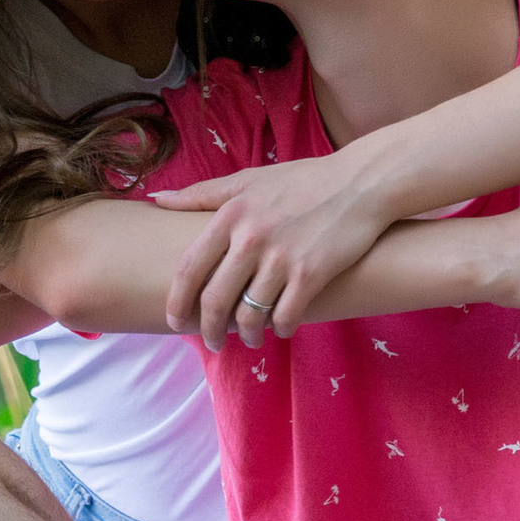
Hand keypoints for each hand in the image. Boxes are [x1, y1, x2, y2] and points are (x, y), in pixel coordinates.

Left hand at [151, 151, 389, 350]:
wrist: (362, 183)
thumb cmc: (303, 181)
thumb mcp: (248, 179)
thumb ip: (202, 193)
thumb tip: (158, 199)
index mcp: (230, 215)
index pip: (188, 268)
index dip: (177, 301)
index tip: (174, 320)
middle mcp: (250, 238)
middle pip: (215, 299)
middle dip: (208, 329)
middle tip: (211, 341)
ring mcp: (281, 258)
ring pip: (249, 314)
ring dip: (247, 334)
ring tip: (250, 339)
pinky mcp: (311, 274)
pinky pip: (286, 316)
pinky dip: (281, 328)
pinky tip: (282, 329)